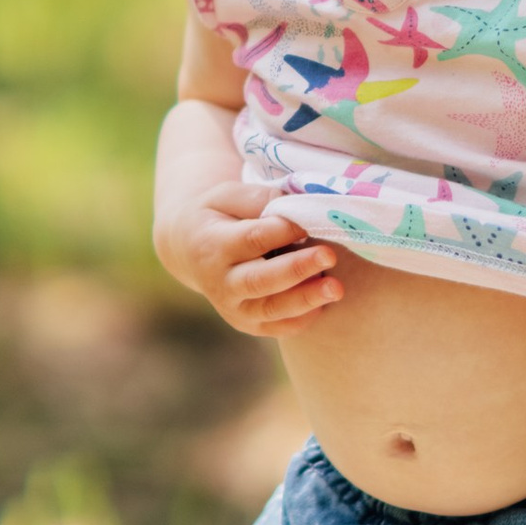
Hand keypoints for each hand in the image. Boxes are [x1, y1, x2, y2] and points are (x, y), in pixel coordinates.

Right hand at [158, 175, 343, 337]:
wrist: (189, 249)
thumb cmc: (218, 215)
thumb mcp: (227, 196)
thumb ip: (258, 199)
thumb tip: (295, 207)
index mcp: (212, 246)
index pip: (252, 240)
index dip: (283, 230)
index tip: (309, 221)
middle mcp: (220, 282)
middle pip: (260, 280)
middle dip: (297, 269)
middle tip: (329, 255)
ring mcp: (233, 308)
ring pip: (271, 309)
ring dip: (305, 299)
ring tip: (336, 287)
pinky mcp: (247, 324)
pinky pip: (278, 328)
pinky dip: (303, 318)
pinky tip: (324, 302)